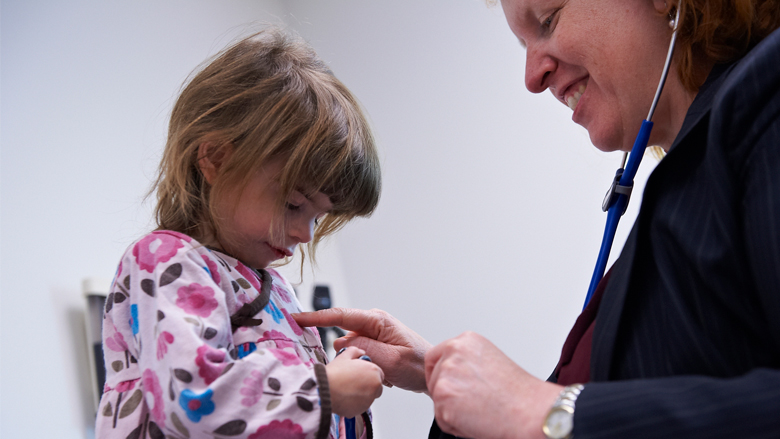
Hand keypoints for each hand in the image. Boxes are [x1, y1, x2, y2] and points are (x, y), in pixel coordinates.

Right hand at [293, 308, 431, 392]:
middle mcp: (373, 322)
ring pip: (348, 346)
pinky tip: (382, 373)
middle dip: (344, 352)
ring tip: (381, 371)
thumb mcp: (390, 360)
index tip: (295, 317)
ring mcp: (372, 332)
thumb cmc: (417, 365)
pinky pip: (356, 353)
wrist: (431, 373)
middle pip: (341, 332)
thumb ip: (364, 349)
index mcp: (377, 320)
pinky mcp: (372, 343)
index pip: (339, 315)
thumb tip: (341, 341)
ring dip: (357, 361)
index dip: (315, 317)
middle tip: (365, 366)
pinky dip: (363, 364)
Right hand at [325, 346, 383, 417]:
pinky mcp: (360, 410)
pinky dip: (354, 403)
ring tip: (346, 389)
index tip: (359, 374)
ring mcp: (369, 400)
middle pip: (375, 387)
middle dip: (367, 384)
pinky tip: (344, 397)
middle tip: (352, 382)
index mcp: (374, 372)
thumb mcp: (344, 356)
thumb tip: (360, 352)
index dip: (368, 373)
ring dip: (361, 394)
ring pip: (368, 397)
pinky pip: (360, 406)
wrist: (323, 390)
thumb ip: (355, 351)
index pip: (378, 374)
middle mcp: (375, 387)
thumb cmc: (334, 373)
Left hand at [425, 332, 562, 438]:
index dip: (440, 374)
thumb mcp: (490, 361)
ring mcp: (446, 374)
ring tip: (480, 409)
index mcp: (466, 340)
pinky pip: (442, 418)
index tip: (450, 386)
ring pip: (437, 399)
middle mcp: (453, 352)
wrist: (530, 411)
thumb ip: (467, 362)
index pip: (436, 356)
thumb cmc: (518, 393)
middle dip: (447, 393)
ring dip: (453, 410)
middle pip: (434, 378)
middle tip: (471, 403)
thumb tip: (452, 374)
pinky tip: (477, 418)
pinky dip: (456, 425)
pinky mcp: (443, 397)